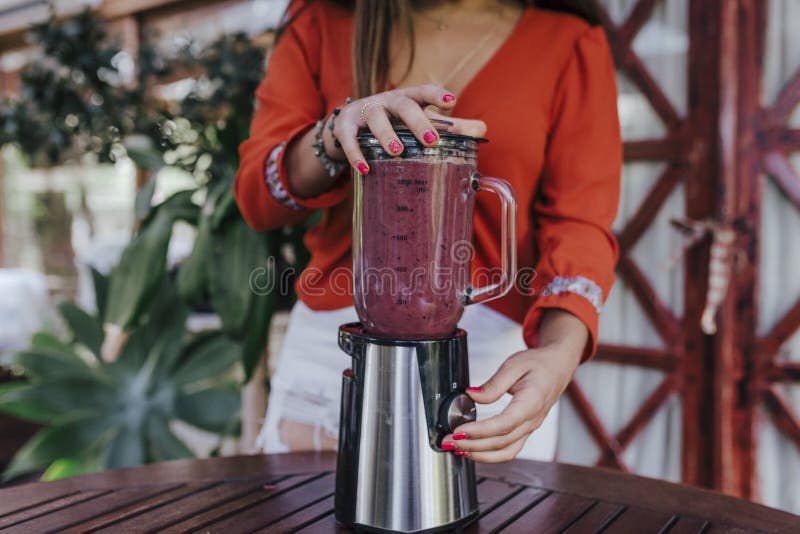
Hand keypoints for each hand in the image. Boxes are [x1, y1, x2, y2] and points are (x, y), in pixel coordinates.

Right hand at [324, 83, 486, 171]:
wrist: (350, 125)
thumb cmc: (394, 123)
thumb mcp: (419, 122)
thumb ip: (450, 127)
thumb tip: (482, 129)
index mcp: (409, 99)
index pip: (425, 91)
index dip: (438, 95)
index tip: (452, 102)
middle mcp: (388, 101)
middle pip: (404, 105)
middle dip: (418, 121)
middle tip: (431, 140)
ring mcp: (365, 111)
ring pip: (377, 119)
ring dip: (387, 135)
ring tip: (397, 152)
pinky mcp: (345, 126)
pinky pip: (349, 138)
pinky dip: (356, 153)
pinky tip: (365, 168)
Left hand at [441, 310, 586, 462]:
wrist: (557, 368)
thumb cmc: (538, 364)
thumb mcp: (514, 365)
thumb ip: (493, 384)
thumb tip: (471, 395)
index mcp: (532, 402)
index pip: (504, 424)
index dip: (480, 431)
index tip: (459, 431)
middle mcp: (532, 420)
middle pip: (501, 442)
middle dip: (472, 445)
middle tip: (448, 441)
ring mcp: (530, 429)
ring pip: (506, 452)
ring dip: (479, 455)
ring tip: (457, 449)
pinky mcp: (525, 431)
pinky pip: (508, 450)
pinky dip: (489, 454)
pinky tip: (472, 450)